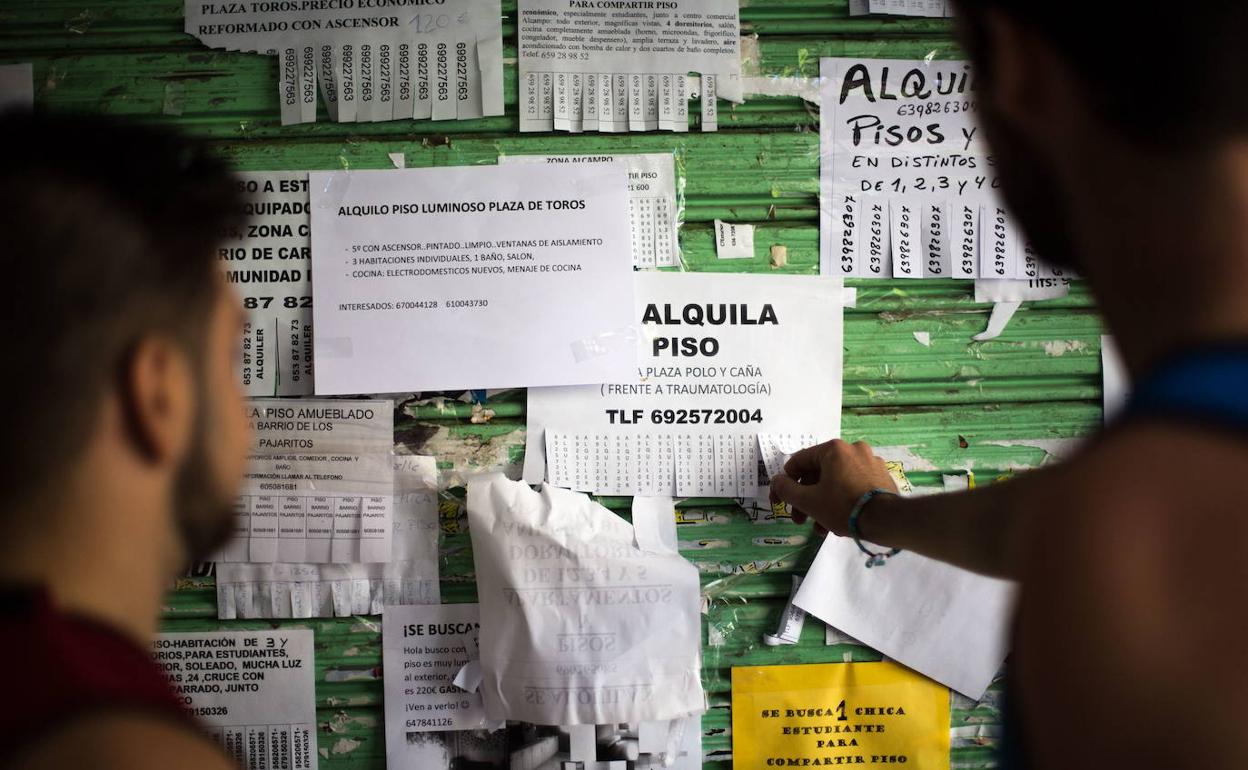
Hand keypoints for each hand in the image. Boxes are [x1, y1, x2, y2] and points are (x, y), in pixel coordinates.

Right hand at [769, 439, 897, 536]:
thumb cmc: (842, 506)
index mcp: (833, 449)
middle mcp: (852, 449)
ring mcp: (870, 462)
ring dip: (822, 504)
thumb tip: (777, 482)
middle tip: (800, 519)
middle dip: (806, 499)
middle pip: (818, 474)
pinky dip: (841, 501)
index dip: (784, 483)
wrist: (886, 520)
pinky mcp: (881, 476)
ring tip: (820, 528)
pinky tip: (838, 522)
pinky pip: (852, 486)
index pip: (799, 462)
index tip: (780, 503)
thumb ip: (787, 490)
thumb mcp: (808, 501)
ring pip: (835, 482)